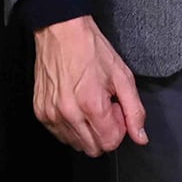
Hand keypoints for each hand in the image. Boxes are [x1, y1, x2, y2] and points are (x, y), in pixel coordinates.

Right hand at [34, 15, 147, 155]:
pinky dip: (70, 125)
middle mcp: (68, 114)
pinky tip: (74, 104)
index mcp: (91, 105)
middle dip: (103, 131)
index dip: (118, 128)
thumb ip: (134, 110)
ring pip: (76, 144)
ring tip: (87, 102)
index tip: (116, 109)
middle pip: (93, 149)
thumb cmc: (91, 49)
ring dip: (86, 130)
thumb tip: (140, 137)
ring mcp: (51, 115)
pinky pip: (60, 134)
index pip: (110, 143)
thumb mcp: (122, 76)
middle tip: (104, 106)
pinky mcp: (40, 112)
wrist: (61, 32)